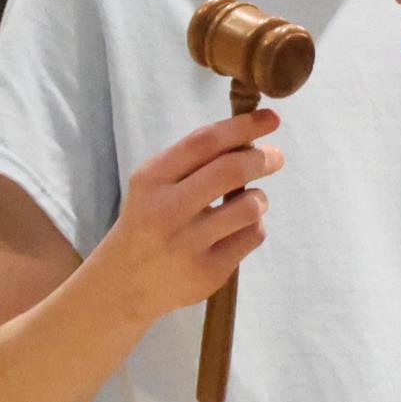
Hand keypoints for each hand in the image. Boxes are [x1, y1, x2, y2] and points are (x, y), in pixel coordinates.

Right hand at [83, 110, 282, 328]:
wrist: (124, 282)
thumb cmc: (150, 221)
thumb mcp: (156, 184)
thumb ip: (195, 160)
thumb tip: (251, 135)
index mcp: (152, 179)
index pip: (204, 142)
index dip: (243, 126)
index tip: (272, 118)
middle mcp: (166, 210)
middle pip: (231, 170)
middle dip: (263, 158)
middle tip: (276, 156)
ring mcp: (187, 244)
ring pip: (250, 206)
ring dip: (260, 198)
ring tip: (250, 202)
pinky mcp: (207, 271)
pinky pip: (252, 236)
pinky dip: (254, 227)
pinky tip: (237, 232)